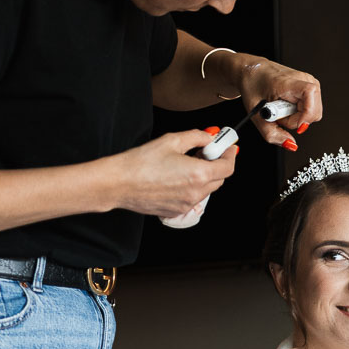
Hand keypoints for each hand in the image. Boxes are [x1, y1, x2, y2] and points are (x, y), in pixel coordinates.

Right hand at [115, 128, 237, 217]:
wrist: (119, 183)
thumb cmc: (141, 162)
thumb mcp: (172, 140)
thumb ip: (196, 137)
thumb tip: (208, 137)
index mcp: (198, 174)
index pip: (227, 167)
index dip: (229, 155)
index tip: (226, 147)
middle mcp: (195, 192)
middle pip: (219, 179)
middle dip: (216, 164)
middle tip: (205, 152)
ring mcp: (186, 205)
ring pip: (206, 190)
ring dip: (203, 176)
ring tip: (186, 163)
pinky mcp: (175, 211)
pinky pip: (192, 198)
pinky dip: (191, 187)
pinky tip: (176, 176)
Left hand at [236, 60, 321, 148]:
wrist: (253, 73)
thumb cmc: (253, 86)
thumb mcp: (256, 114)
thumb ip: (271, 133)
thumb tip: (290, 144)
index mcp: (288, 81)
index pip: (310, 93)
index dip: (306, 114)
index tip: (297, 126)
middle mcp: (304, 79)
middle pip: (314, 111)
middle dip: (296, 121)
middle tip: (279, 117)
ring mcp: (309, 83)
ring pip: (314, 113)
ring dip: (297, 119)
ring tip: (281, 111)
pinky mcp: (311, 89)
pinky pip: (311, 110)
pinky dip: (299, 114)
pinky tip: (287, 108)